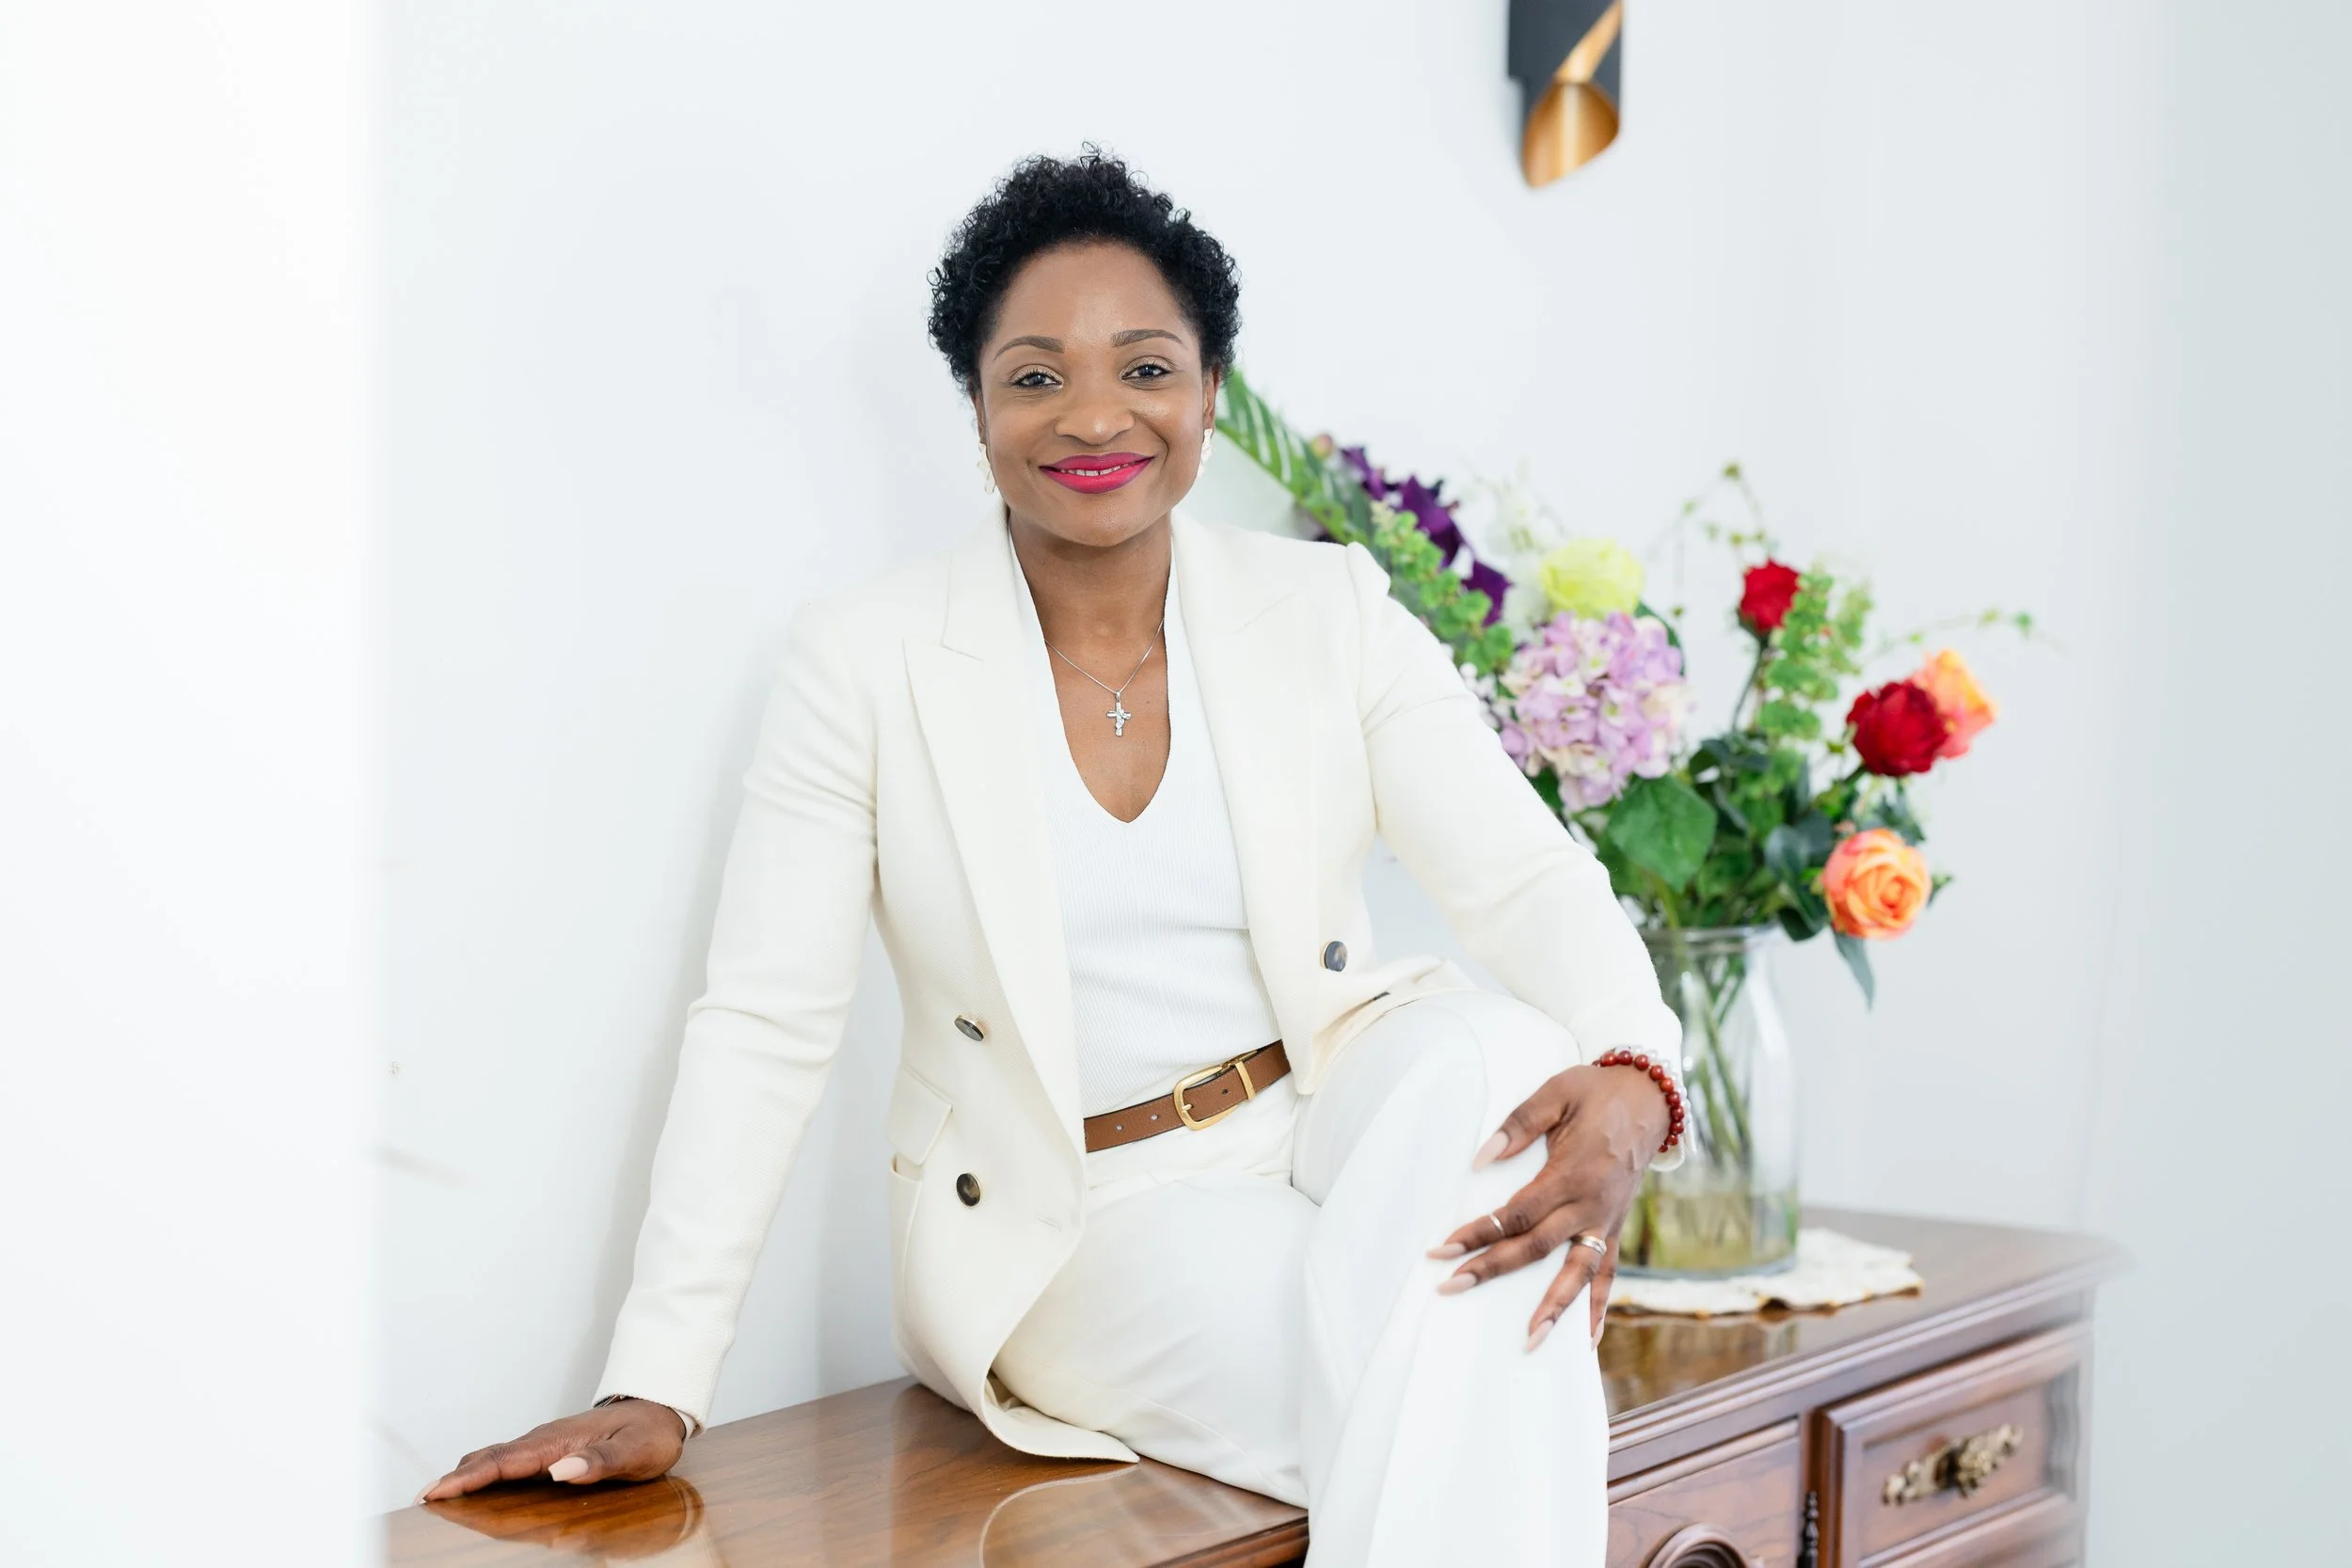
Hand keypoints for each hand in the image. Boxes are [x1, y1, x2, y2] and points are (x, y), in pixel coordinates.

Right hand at [419, 1399, 685, 1501]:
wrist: (660, 1409)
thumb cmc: (650, 1433)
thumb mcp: (635, 1453)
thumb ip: (600, 1462)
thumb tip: (560, 1470)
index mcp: (560, 1440)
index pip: (506, 1461)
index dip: (470, 1477)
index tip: (438, 1491)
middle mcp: (546, 1439)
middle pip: (491, 1457)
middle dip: (456, 1477)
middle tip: (423, 1498)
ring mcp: (545, 1443)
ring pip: (495, 1456)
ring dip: (465, 1474)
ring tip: (436, 1495)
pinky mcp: (549, 1449)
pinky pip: (508, 1459)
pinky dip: (483, 1471)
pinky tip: (473, 1484)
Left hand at [1424, 1061, 1670, 1351]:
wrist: (1648, 1099)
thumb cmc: (1595, 1093)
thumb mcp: (1555, 1093)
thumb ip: (1518, 1125)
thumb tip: (1481, 1160)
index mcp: (1571, 1174)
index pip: (1516, 1215)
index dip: (1478, 1233)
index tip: (1442, 1248)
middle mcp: (1590, 1205)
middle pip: (1535, 1249)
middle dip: (1492, 1270)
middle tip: (1450, 1289)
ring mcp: (1605, 1221)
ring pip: (1577, 1275)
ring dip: (1552, 1310)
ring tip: (1529, 1343)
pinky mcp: (1615, 1228)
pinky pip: (1609, 1276)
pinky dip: (1597, 1309)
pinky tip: (1586, 1342)